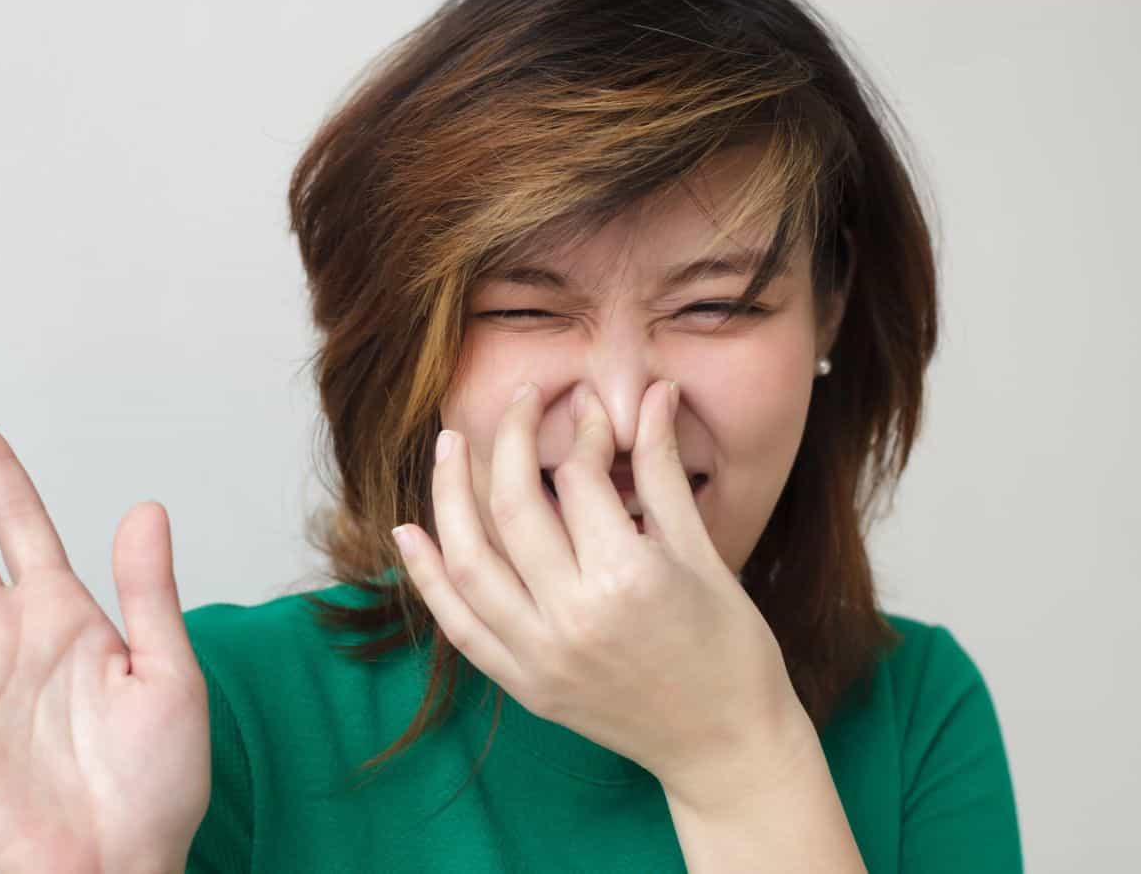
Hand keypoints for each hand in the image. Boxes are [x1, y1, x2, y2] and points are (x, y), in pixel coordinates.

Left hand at [391, 381, 808, 809]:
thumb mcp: (703, 553)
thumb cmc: (731, 649)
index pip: (579, 480)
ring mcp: (539, 657)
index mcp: (627, 579)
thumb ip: (663, 472)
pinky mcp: (524, 685)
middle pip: (513, 507)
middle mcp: (572, 618)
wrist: (727, 747)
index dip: (584, 432)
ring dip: (449, 496)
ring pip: (469, 562)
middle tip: (520, 401)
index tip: (590, 410)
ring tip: (448, 446)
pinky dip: (427, 579)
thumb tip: (654, 392)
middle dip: (510, 440)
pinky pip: (459, 626)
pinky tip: (409, 532)